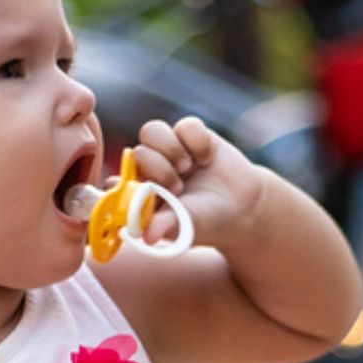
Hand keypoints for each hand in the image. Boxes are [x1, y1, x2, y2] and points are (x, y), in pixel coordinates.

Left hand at [123, 116, 266, 250]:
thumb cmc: (208, 221)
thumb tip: (146, 237)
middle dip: (157, 168)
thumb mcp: (185, 225)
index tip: (144, 191)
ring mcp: (171, 149)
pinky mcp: (192, 135)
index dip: (124, 182)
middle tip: (177, 187)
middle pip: (137, 152)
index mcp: (142, 192)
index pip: (117, 180)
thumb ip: (163, 225)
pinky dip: (197, 141)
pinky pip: (185, 125)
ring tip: (188, 167)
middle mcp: (151, 168)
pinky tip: (207, 159)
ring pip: (152, 130)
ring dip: (170, 149)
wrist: (244, 207)